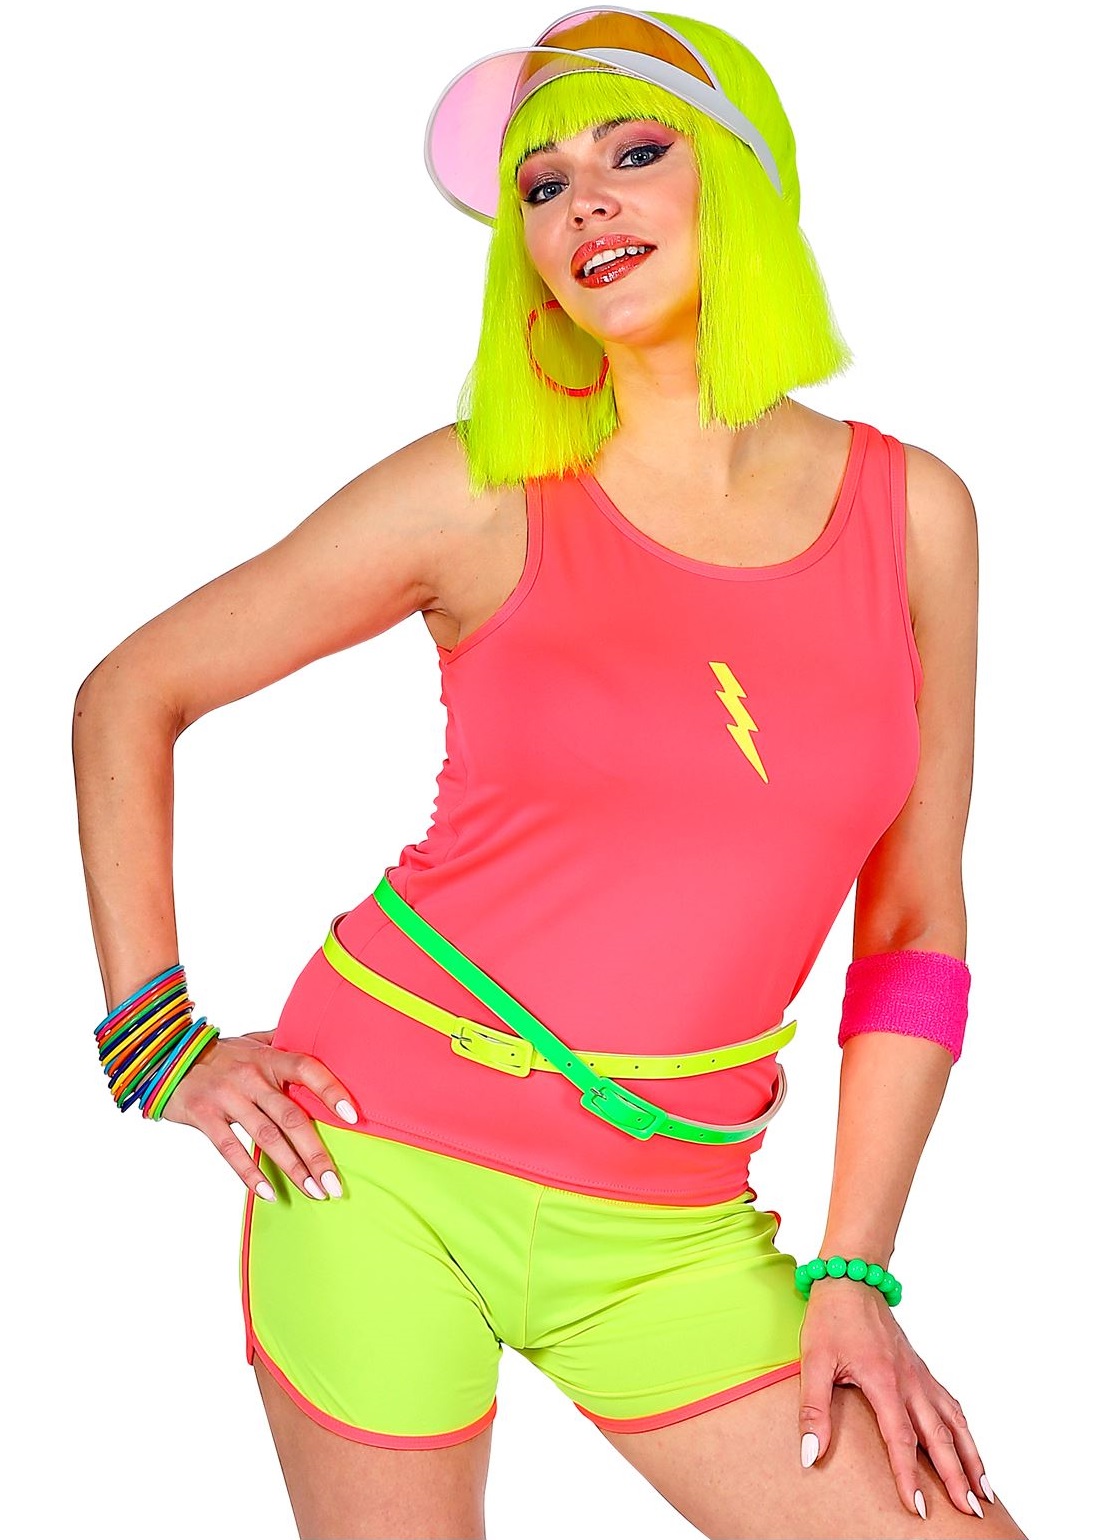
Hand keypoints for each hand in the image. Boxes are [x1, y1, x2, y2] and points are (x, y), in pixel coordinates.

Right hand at [160, 1030, 359, 1203]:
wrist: (165, 1056)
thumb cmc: (219, 1053)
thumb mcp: (253, 1041)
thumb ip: (283, 1042)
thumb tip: (320, 1041)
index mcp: (269, 1058)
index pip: (308, 1069)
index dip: (331, 1091)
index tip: (352, 1117)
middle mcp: (251, 1077)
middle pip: (291, 1117)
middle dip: (316, 1153)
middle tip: (334, 1182)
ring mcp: (228, 1097)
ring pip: (266, 1138)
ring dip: (292, 1168)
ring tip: (313, 1191)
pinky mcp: (204, 1116)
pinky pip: (231, 1150)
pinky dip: (249, 1174)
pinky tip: (268, 1193)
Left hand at [798, 1276, 990, 1519]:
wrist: (851, 1279)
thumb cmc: (831, 1318)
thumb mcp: (813, 1362)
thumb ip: (814, 1410)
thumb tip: (811, 1454)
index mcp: (884, 1381)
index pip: (901, 1440)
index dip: (910, 1477)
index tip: (919, 1509)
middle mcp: (910, 1382)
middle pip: (939, 1438)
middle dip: (956, 1478)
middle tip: (971, 1513)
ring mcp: (919, 1375)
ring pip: (954, 1423)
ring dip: (971, 1458)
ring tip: (985, 1492)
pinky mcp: (921, 1370)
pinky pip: (950, 1404)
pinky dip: (964, 1430)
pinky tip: (970, 1448)